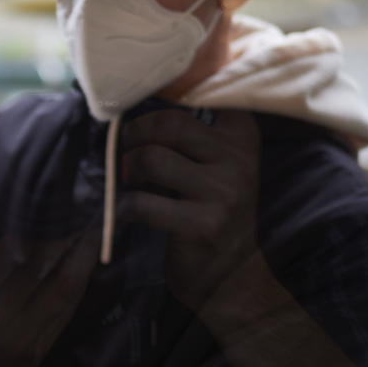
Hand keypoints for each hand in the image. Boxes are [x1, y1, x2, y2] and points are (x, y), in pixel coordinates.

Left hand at [120, 109, 260, 307]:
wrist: (231, 277)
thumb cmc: (209, 211)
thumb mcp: (212, 164)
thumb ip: (189, 131)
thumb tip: (134, 99)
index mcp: (241, 134)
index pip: (204, 91)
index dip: (166, 89)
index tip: (144, 95)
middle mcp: (239, 158)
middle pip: (168, 123)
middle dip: (134, 135)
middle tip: (126, 152)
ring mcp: (224, 192)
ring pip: (152, 159)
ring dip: (128, 172)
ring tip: (129, 184)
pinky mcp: (204, 224)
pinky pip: (143, 203)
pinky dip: (125, 207)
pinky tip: (130, 213)